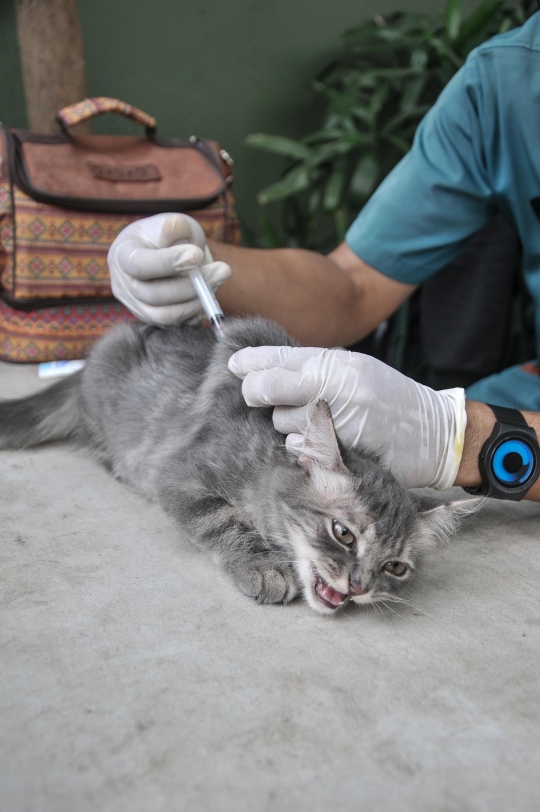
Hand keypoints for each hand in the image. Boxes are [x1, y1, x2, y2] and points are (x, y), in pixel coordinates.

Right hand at [107, 213, 230, 325]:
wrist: (166, 253)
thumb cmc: (170, 235)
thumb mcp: (175, 224)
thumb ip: (175, 227)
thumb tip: (175, 227)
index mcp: (122, 255)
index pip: (140, 264)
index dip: (168, 262)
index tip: (197, 255)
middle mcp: (123, 284)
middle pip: (153, 295)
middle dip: (191, 285)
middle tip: (223, 270)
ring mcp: (136, 306)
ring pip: (164, 315)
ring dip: (195, 302)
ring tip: (217, 283)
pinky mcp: (152, 320)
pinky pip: (175, 325)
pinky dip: (194, 313)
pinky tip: (207, 297)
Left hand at [228, 345, 465, 489]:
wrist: (434, 436)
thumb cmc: (392, 399)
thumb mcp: (358, 368)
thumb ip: (316, 366)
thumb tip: (267, 365)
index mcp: (338, 365)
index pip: (279, 359)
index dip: (250, 362)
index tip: (235, 365)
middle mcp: (334, 392)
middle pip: (268, 391)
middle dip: (259, 394)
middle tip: (258, 396)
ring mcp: (334, 426)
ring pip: (280, 423)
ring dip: (287, 424)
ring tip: (315, 421)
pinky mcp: (336, 456)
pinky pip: (297, 449)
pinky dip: (303, 446)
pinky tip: (323, 442)